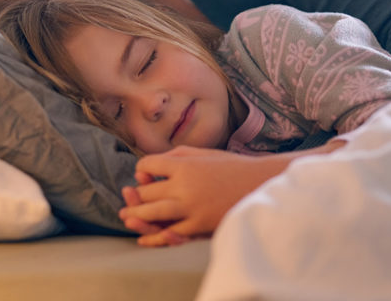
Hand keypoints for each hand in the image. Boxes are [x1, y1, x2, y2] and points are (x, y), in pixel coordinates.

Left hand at [120, 141, 344, 246]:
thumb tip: (148, 166)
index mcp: (183, 164)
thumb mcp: (203, 152)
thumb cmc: (232, 167)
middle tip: (129, 201)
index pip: (147, 165)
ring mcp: (190, 206)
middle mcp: (183, 184)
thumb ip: (176, 155)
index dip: (142, 169)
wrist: (261, 185)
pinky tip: (146, 238)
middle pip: (146, 192)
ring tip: (130, 219)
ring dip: (137, 217)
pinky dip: (155, 236)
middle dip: (136, 197)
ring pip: (152, 214)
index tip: (144, 174)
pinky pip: (170, 233)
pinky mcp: (199, 225)